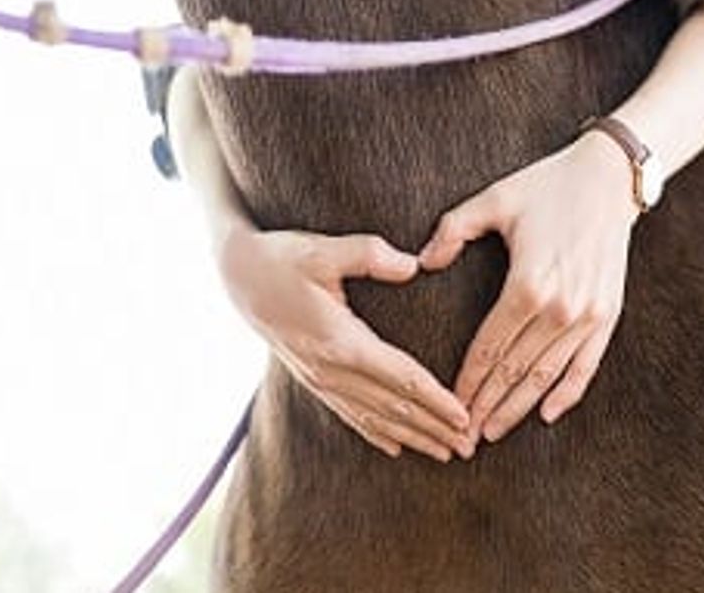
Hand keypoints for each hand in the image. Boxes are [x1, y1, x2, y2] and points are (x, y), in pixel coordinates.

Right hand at [218, 227, 473, 460]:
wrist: (235, 275)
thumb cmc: (282, 258)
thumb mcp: (323, 249)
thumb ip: (370, 255)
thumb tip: (412, 266)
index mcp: (339, 341)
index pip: (400, 378)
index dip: (435, 400)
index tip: (464, 418)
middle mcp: (330, 369)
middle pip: (393, 407)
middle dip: (433, 429)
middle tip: (468, 448)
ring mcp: (319, 378)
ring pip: (374, 418)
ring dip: (412, 437)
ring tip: (443, 453)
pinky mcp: (311, 378)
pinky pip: (349, 414)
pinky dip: (376, 432)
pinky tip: (395, 447)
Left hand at [419, 131, 638, 442]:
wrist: (608, 178)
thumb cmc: (547, 186)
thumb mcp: (493, 199)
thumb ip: (453, 230)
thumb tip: (424, 262)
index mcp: (527, 284)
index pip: (489, 347)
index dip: (467, 381)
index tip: (447, 404)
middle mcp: (560, 308)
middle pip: (514, 370)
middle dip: (486, 406)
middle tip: (462, 436)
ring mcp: (588, 315)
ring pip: (547, 376)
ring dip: (519, 408)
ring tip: (493, 432)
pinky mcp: (608, 315)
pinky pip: (586, 366)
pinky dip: (567, 394)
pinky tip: (546, 414)